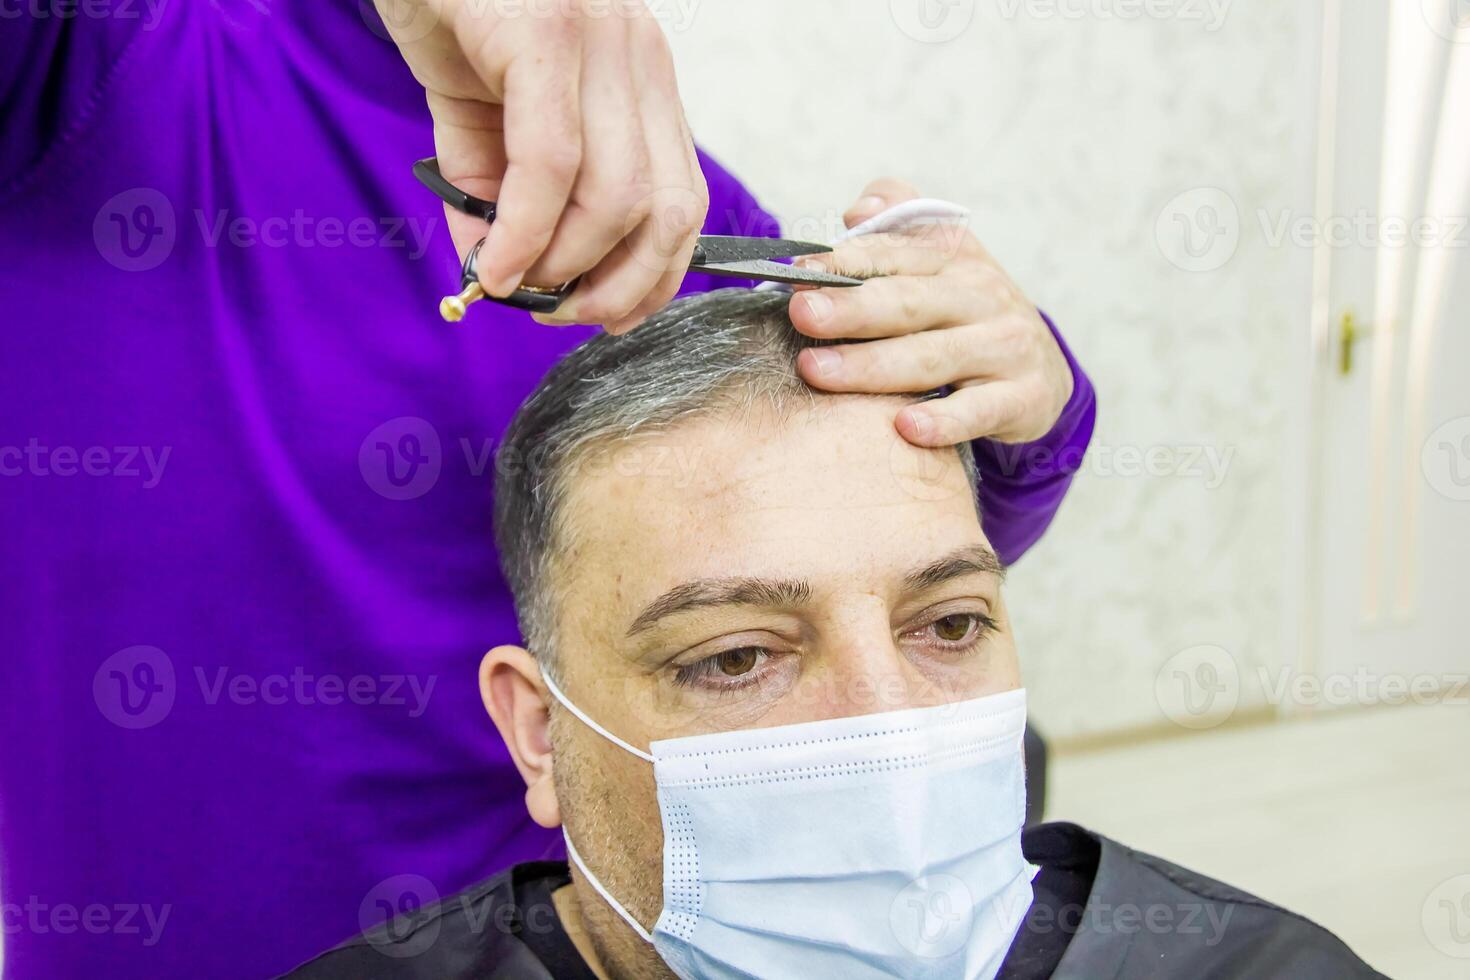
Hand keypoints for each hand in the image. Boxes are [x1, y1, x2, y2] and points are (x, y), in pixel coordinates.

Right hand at [379, 0, 706, 332]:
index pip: (685, 202)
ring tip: (515, 282)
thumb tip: (502, 281)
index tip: (605, 317)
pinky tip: (494, 259)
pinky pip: (552, 160)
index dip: (653, 278)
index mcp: (643, 85)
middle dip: (617, 287)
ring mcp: (600, 41)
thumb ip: (500, 201)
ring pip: (617, 195)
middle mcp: (639, 61)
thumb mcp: (485, 125)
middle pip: (668, 210)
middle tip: (557, 313)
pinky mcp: (546, 32)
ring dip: (565, 265)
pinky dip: (526, 228)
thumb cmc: (451, 20)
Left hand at [789, 179, 1073, 445]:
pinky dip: (944, 421)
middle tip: (802, 313)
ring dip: (872, 366)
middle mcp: (982, 296)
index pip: (898, 252)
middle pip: (908, 301)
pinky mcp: (1023, 397)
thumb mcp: (943, 264)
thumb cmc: (967, 316)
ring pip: (932, 357)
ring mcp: (1005, 347)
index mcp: (956, 258)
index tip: (798, 272)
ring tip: (818, 370)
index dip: (848, 260)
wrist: (1042, 374)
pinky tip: (905, 428)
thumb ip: (899, 227)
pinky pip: (978, 411)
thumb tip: (859, 211)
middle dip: (852, 307)